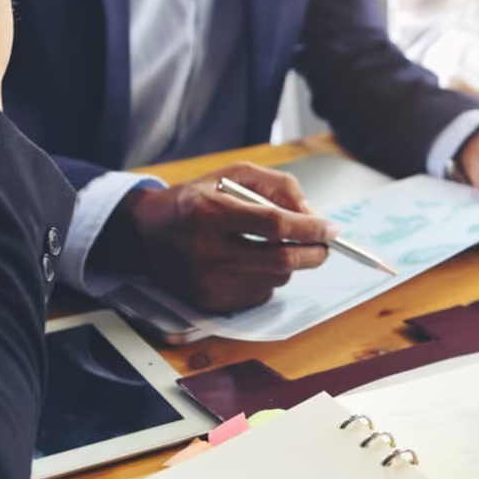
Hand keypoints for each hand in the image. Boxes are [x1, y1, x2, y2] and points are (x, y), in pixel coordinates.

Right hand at [125, 163, 339, 313]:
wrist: (147, 233)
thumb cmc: (196, 198)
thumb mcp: (234, 175)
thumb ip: (278, 187)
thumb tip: (312, 215)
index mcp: (209, 213)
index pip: (273, 225)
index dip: (309, 228)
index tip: (330, 228)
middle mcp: (206, 252)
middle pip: (280, 260)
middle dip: (312, 253)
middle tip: (324, 244)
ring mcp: (208, 283)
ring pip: (274, 280)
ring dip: (288, 264)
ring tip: (275, 246)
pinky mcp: (210, 303)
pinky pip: (260, 295)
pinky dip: (268, 279)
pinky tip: (252, 263)